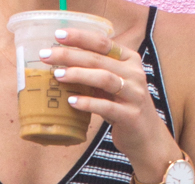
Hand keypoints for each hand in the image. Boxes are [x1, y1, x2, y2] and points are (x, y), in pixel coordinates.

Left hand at [37, 27, 179, 183]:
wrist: (147, 138)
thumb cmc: (124, 108)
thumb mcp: (112, 86)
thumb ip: (96, 72)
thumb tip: (63, 61)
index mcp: (129, 59)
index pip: (102, 42)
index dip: (80, 37)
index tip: (58, 34)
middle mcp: (134, 73)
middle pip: (98, 59)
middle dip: (70, 55)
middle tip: (47, 55)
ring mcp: (134, 94)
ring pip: (103, 78)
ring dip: (78, 75)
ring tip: (57, 75)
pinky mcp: (130, 116)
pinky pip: (105, 106)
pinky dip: (87, 103)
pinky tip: (71, 102)